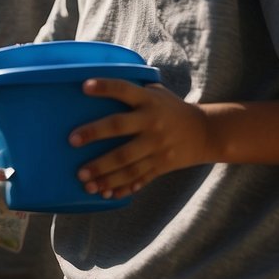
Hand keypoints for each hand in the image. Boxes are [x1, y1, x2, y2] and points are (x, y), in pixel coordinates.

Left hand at [70, 79, 210, 198]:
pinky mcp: (161, 165)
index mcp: (149, 101)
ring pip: (127, 162)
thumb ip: (133, 91)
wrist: (207, 132)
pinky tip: (106, 194)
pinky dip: (122, 188)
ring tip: (84, 180)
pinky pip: (139, 179)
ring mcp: (157, 147)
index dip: (105, 87)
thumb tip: (96, 85)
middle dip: (94, 134)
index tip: (84, 86)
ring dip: (104, 172)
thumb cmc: (171, 109)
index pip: (125, 90)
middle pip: (119, 128)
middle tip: (72, 141)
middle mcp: (152, 123)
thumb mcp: (157, 93)